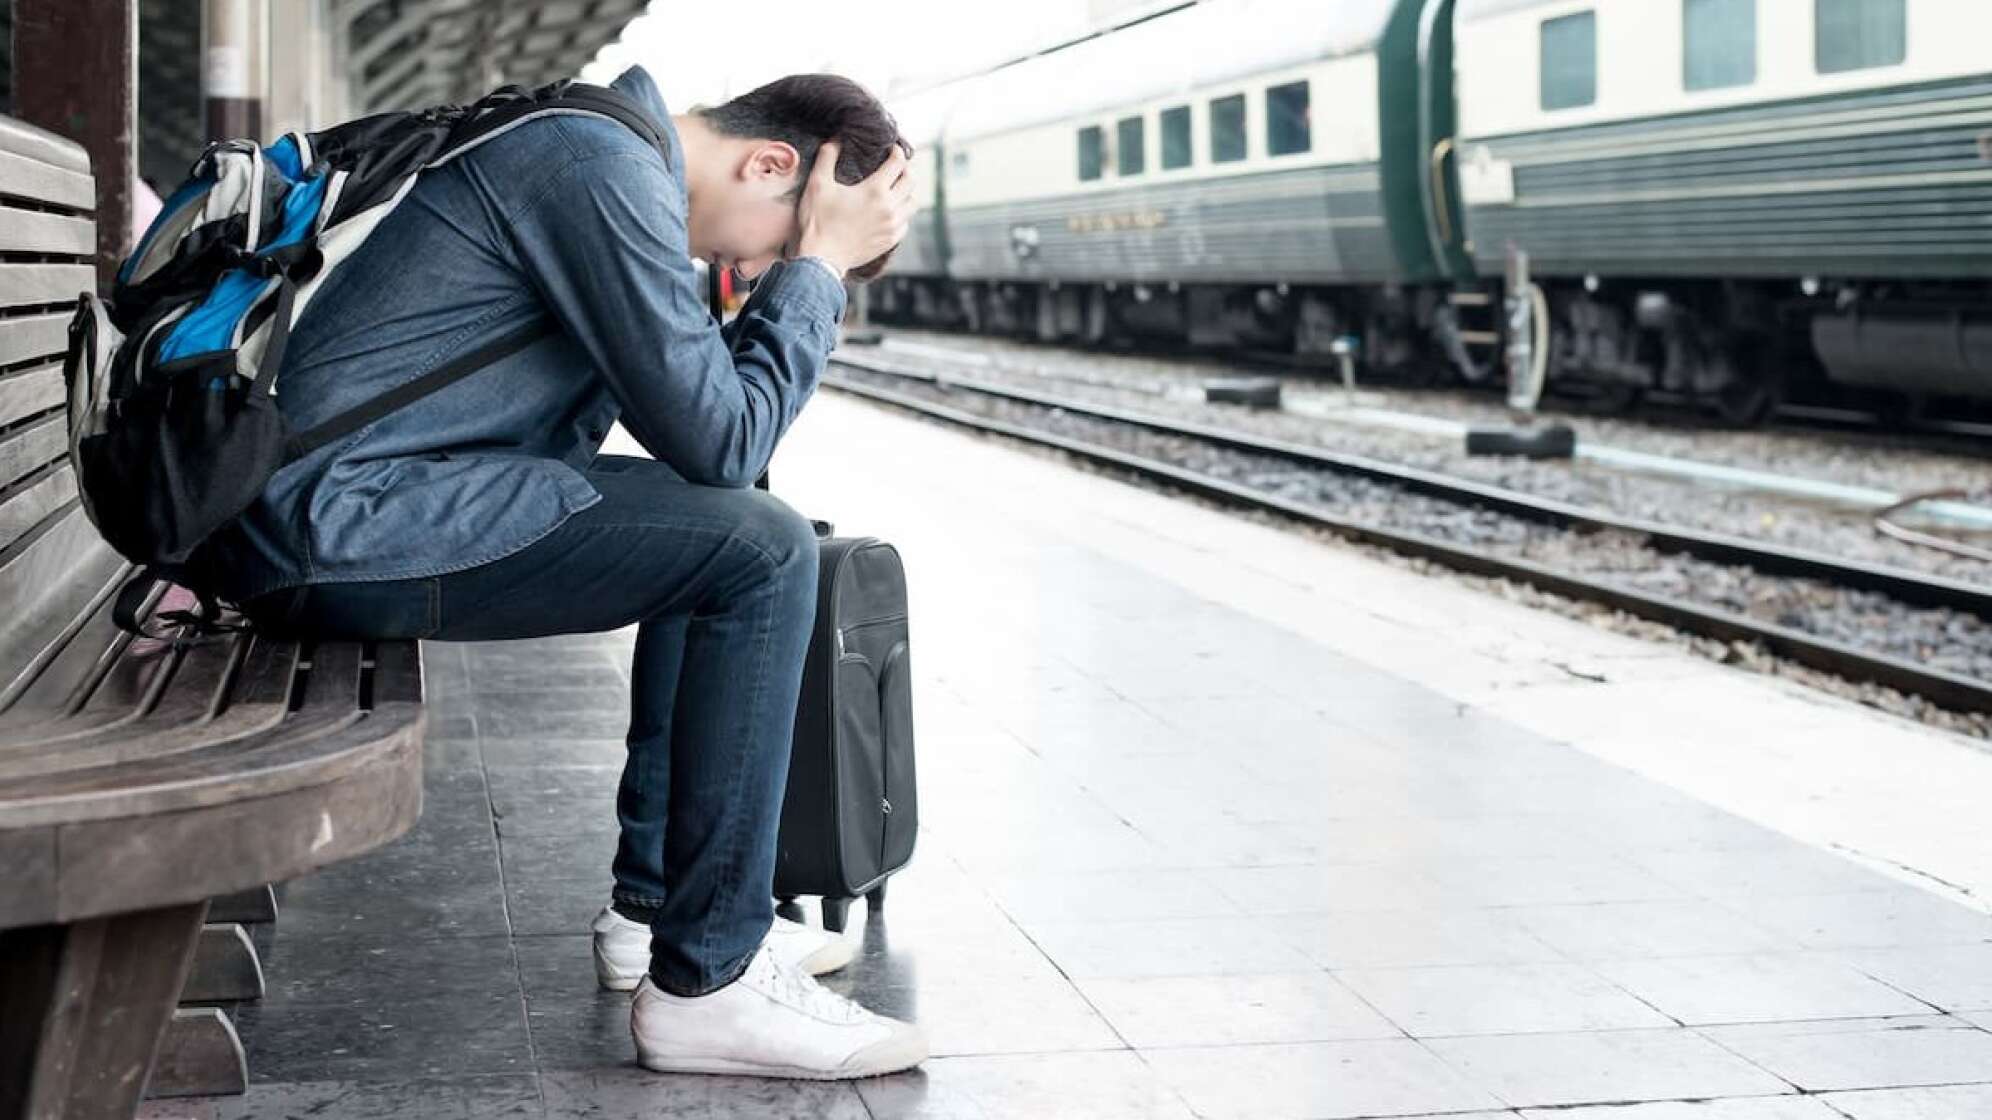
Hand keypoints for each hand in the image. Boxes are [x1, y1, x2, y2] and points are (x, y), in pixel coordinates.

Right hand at [795, 140, 914, 277]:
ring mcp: (892, 226)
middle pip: (911, 181)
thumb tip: (835, 139)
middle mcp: (889, 207)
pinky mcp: (890, 241)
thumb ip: (827, 157)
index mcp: (875, 190)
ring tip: (896, 187)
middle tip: (896, 165)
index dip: (897, 151)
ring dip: (907, 191)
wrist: (822, 259)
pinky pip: (906, 222)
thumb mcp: (818, 184)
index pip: (898, 163)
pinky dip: (902, 213)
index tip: (892, 148)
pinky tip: (891, 210)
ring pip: (913, 203)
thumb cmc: (818, 221)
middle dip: (905, 168)